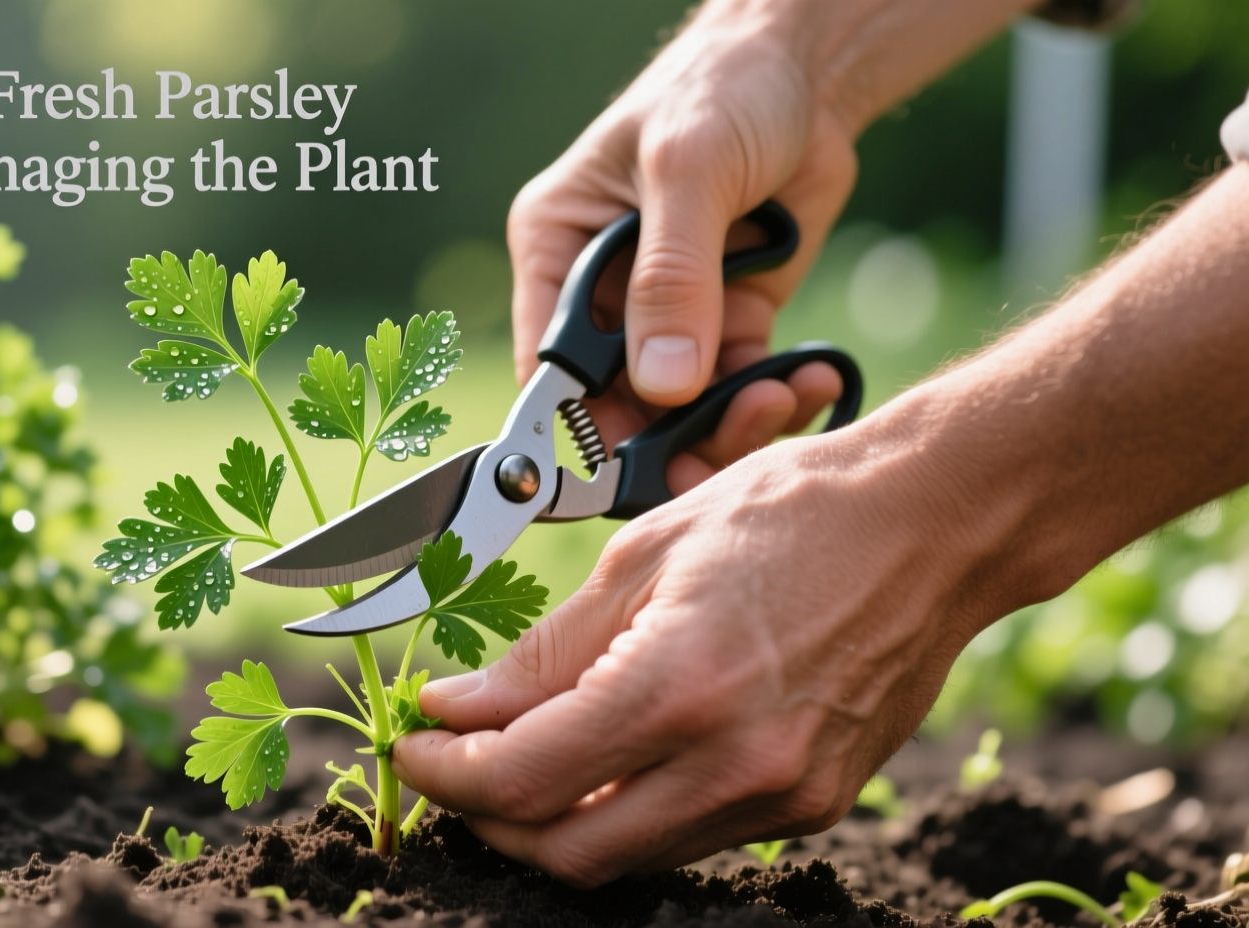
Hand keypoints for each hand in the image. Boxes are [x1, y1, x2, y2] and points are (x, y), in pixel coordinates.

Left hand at [391, 429, 993, 886]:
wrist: (933, 525)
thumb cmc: (786, 514)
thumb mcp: (640, 558)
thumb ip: (543, 654)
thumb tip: (458, 709)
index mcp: (678, 685)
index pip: (523, 779)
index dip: (446, 774)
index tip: (414, 743)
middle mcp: (733, 763)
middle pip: (567, 850)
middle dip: (490, 817)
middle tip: (455, 762)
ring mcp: (781, 797)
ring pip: (627, 855)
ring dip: (557, 819)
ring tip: (525, 754)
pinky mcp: (813, 809)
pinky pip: (689, 837)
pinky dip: (630, 811)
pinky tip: (611, 757)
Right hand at [508, 4, 856, 481]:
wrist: (810, 73)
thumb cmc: (723, 89)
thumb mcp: (689, 170)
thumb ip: (671, 279)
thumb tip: (660, 387)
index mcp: (557, 251)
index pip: (546, 365)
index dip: (573, 428)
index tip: (615, 473)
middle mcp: (603, 295)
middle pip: (613, 406)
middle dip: (663, 442)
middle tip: (712, 464)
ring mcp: (669, 314)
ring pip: (680, 413)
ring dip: (728, 426)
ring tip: (779, 401)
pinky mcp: (730, 321)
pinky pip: (740, 388)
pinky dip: (773, 399)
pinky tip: (808, 382)